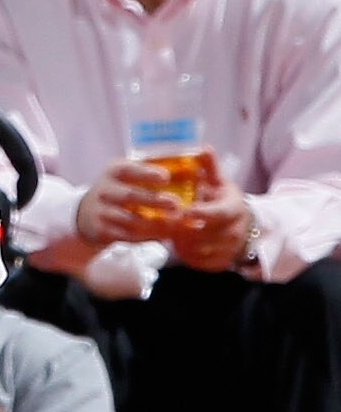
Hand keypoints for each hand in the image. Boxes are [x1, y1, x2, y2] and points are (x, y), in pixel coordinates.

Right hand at [74, 159, 181, 248]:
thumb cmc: (118, 190)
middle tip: (176, 204)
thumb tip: (187, 170)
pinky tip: (164, 235)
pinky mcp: (103, 231)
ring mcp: (101, 212)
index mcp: (113, 172)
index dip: (147, 173)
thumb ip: (149, 173)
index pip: (128, 170)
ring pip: (131, 220)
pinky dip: (149, 237)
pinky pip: (129, 236)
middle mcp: (104, 190)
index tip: (166, 178)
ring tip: (176, 225)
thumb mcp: (125, 176)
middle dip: (155, 201)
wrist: (86, 213)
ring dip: (156, 224)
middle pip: (130, 196)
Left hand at [165, 149, 255, 273]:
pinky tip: (178, 244)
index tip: (185, 210)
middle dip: (186, 229)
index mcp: (234, 209)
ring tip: (171, 231)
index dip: (202, 213)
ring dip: (183, 242)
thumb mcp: (219, 183)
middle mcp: (235, 232)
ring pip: (201, 250)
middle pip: (208, 234)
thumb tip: (204, 148)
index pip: (219, 213)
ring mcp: (229, 250)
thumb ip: (210, 168)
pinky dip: (186, 255)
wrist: (244, 227)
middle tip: (168, 222)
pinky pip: (200, 263)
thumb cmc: (223, 200)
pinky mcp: (220, 264)